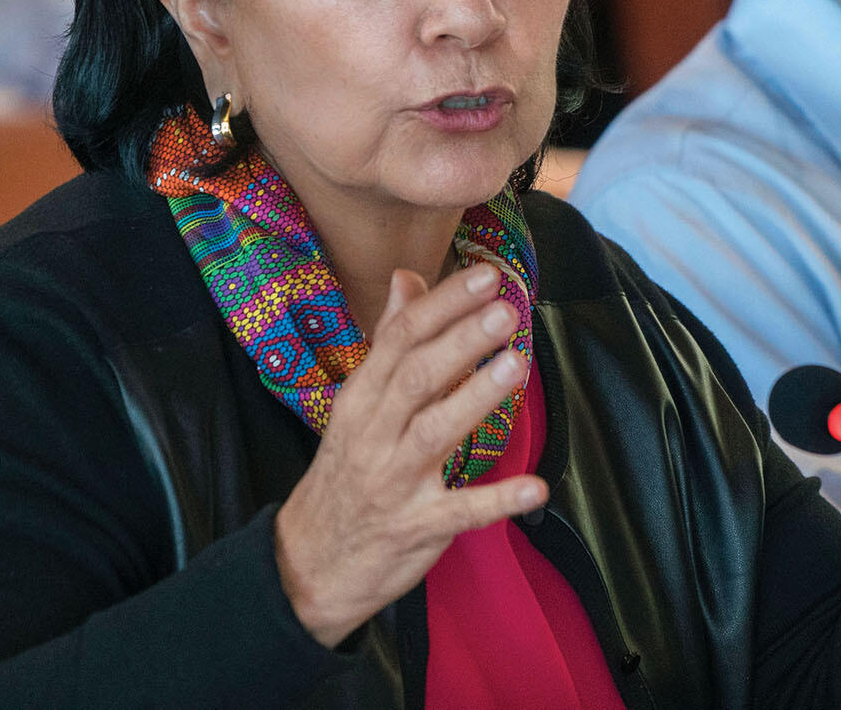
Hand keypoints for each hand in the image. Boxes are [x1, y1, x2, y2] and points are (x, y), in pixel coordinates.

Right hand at [273, 263, 547, 646]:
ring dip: (476, 398)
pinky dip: (496, 500)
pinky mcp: (416, 527)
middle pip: (416, 376)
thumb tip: (407, 277)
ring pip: (435, 432)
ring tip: (516, 365)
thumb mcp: (357, 403)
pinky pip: (459, 512)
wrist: (306, 564)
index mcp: (362, 397)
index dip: (445, 304)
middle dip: (461, 341)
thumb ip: (389, 340)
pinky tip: (534, 488)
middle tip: (505, 311)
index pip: (401, 338)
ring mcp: (394, 481)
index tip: (487, 276)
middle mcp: (374, 433)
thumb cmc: (345, 470)